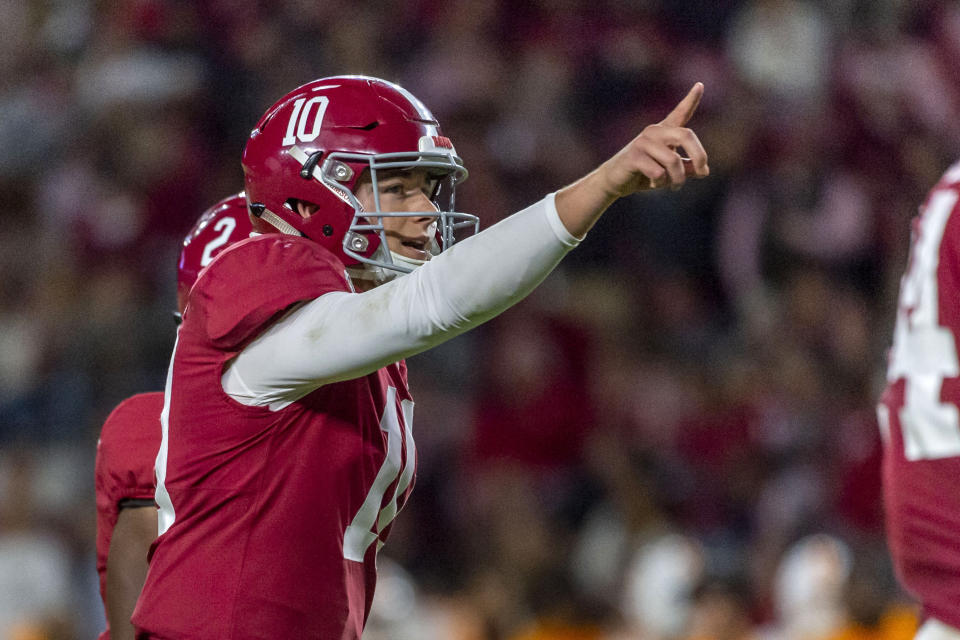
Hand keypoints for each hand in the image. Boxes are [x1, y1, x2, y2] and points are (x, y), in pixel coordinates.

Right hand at [598, 82, 709, 196]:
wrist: (615, 181)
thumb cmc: (644, 174)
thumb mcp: (670, 172)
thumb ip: (688, 168)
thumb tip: (704, 171)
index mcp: (664, 131)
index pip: (680, 112)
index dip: (691, 99)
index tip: (699, 85)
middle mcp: (654, 132)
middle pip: (686, 136)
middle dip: (699, 157)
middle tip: (702, 173)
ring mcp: (643, 142)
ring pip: (673, 161)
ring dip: (678, 179)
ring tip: (674, 186)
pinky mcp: (633, 156)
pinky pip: (658, 172)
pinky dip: (660, 183)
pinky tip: (653, 184)